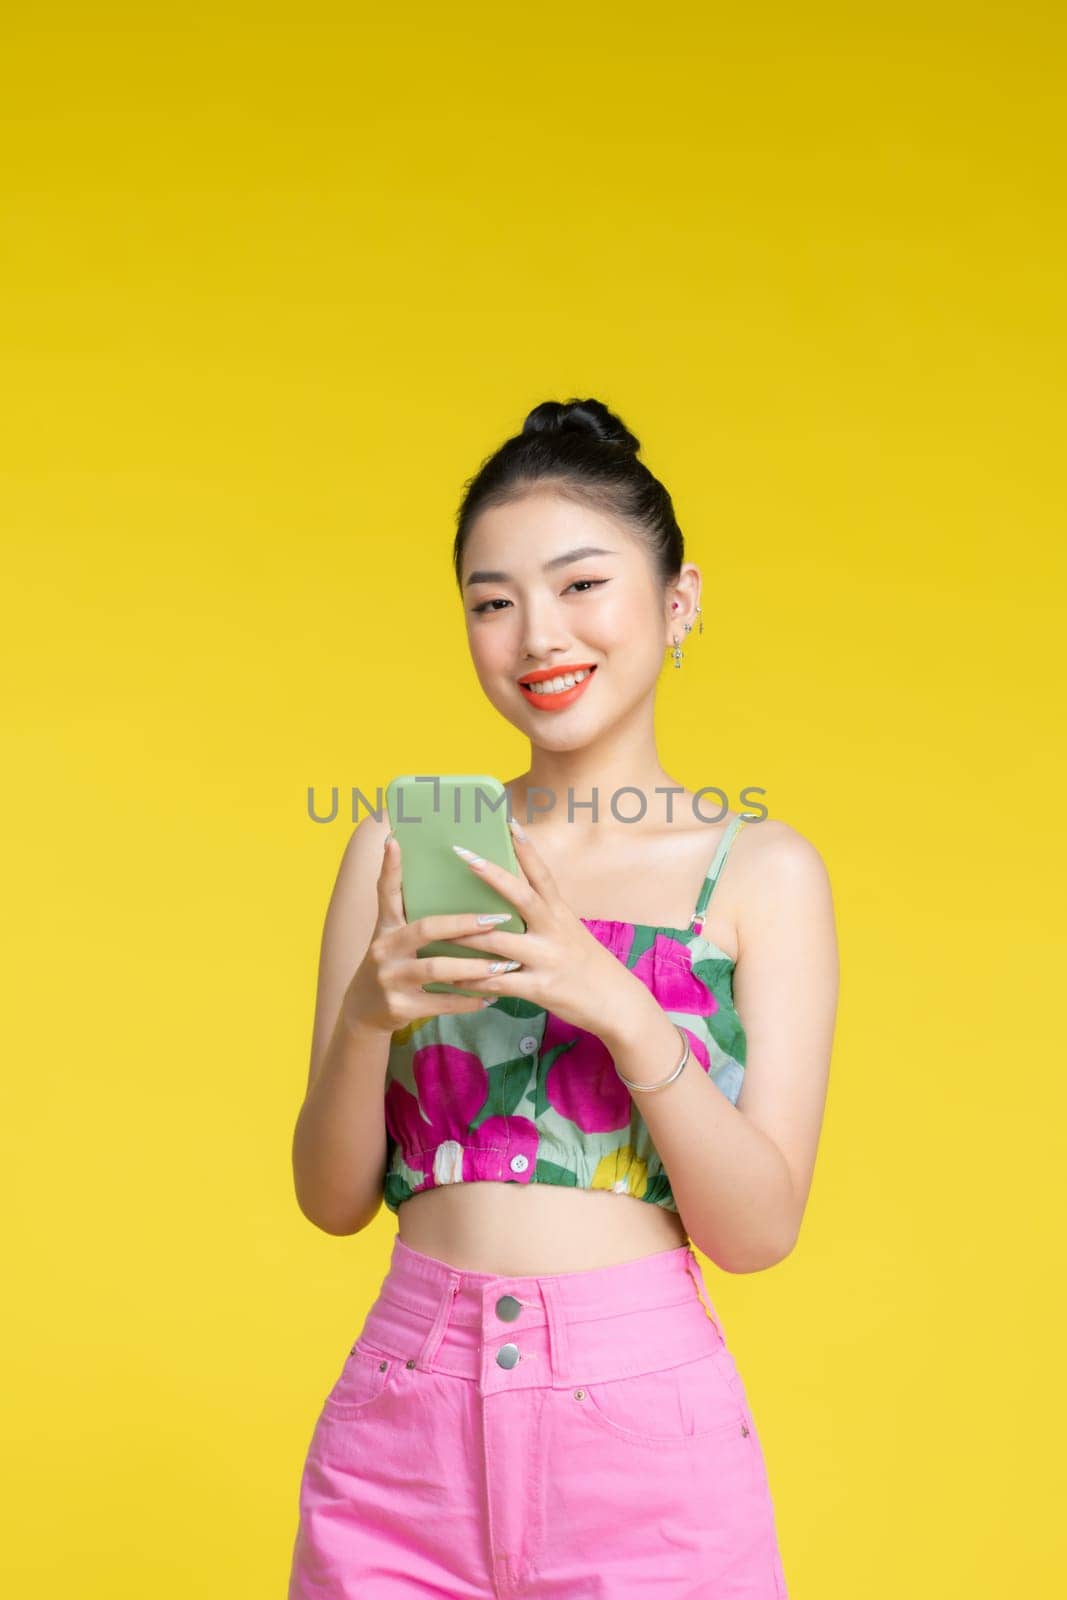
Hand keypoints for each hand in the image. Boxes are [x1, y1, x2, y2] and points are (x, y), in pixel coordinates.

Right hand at [342, 835, 525, 1033]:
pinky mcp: (400, 1007)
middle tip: (496, 919)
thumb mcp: (393, 937)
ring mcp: (390, 979)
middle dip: (463, 924)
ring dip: (473, 966)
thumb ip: (413, 914)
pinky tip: (491, 996)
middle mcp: (383, 949)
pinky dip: (468, 999)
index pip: (386, 892)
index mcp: (385, 927)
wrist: (364, 1011)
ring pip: (437, 968)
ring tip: (503, 964)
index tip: (395, 840)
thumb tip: (449, 880)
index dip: (390, 868)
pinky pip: (441, 1002)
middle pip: (425, 929)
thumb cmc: (393, 964)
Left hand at [445, 821, 652, 1038]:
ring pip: (498, 942)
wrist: (616, 1004)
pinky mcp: (539, 988)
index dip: (526, 848)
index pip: (543, 874)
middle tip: (463, 854)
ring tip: (434, 926)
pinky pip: (497, 982)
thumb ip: (543, 917)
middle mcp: (554, 931)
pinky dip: (472, 979)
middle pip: (521, 896)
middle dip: (491, 875)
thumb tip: (510, 901)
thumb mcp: (570, 933)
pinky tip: (450, 977)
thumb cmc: (588, 966)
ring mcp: (546, 958)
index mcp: (560, 914)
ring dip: (464, 935)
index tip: (509, 822)